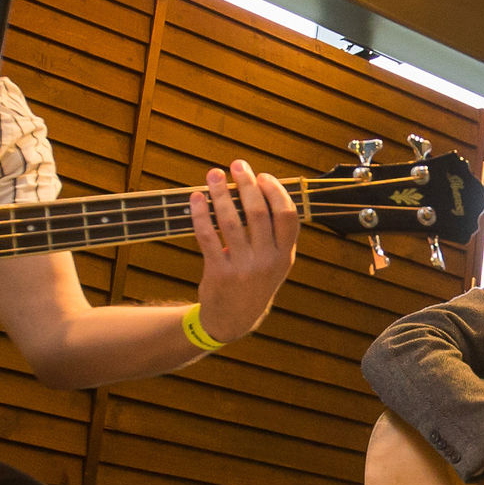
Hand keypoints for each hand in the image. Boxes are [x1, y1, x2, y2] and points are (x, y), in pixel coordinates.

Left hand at [187, 160, 299, 342]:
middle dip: (247, 183)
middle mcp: (267, 262)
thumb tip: (258, 187)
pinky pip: (207, 236)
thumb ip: (273, 233)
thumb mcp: (275, 263)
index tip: (262, 176)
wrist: (233, 320)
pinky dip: (200, 214)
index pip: (287, 216)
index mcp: (285, 256)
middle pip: (258, 213)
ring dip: (220, 193)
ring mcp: (243, 268)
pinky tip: (196, 198)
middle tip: (237, 165)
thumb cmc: (254, 281)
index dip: (276, 191)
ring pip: (230, 221)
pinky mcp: (218, 273)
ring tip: (214, 174)